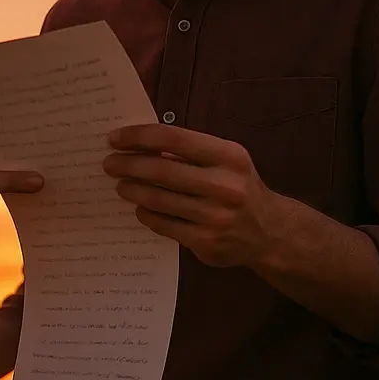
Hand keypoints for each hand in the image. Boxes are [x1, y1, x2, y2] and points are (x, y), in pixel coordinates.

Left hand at [103, 124, 280, 268]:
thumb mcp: (227, 160)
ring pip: (158, 199)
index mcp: (229, 156)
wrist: (269, 232)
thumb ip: (191, 150)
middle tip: (109, 163)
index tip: (115, 138)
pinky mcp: (205, 242)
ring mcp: (215, 217)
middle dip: (128, 165)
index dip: (139, 136)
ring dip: (132, 190)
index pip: (173, 138)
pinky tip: (140, 207)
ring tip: (121, 185)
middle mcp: (224, 186)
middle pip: (162, 170)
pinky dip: (147, 214)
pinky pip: (164, 225)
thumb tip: (140, 143)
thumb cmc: (238, 186)